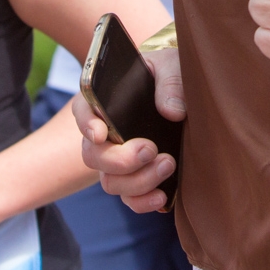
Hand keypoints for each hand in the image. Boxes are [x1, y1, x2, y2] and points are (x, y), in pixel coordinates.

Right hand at [72, 48, 184, 213]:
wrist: (186, 97)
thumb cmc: (171, 76)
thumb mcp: (172, 67)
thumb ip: (170, 82)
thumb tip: (171, 111)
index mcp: (105, 101)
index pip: (82, 110)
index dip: (86, 124)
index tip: (101, 133)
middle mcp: (106, 135)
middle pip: (93, 156)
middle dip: (120, 159)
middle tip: (150, 149)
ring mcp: (119, 160)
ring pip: (110, 182)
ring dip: (138, 180)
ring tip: (168, 164)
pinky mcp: (138, 179)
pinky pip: (129, 200)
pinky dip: (142, 202)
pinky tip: (162, 196)